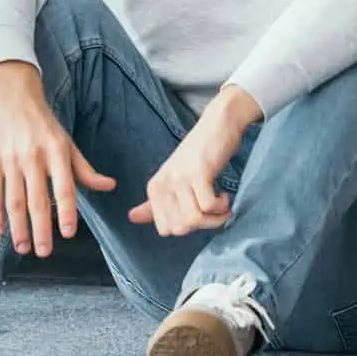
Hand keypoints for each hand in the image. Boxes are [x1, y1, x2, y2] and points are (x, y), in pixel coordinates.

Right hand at [0, 62, 116, 257]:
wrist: (13, 96)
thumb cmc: (44, 124)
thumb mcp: (68, 144)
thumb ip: (85, 169)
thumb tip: (110, 186)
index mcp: (57, 152)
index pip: (65, 188)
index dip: (67, 211)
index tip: (69, 233)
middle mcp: (34, 157)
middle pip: (37, 200)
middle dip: (41, 229)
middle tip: (43, 252)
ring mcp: (10, 159)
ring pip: (14, 200)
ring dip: (18, 227)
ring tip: (22, 247)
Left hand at [130, 86, 259, 235]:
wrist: (218, 125)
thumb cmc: (199, 154)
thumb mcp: (174, 179)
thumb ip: (154, 202)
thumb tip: (131, 218)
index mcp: (155, 189)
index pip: (166, 230)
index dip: (187, 226)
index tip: (199, 211)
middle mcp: (163, 184)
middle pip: (181, 228)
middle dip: (203, 225)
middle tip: (214, 210)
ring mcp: (179, 178)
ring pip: (194, 220)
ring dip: (215, 218)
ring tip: (222, 204)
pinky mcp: (198, 173)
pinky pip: (208, 206)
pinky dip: (222, 206)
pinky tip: (225, 194)